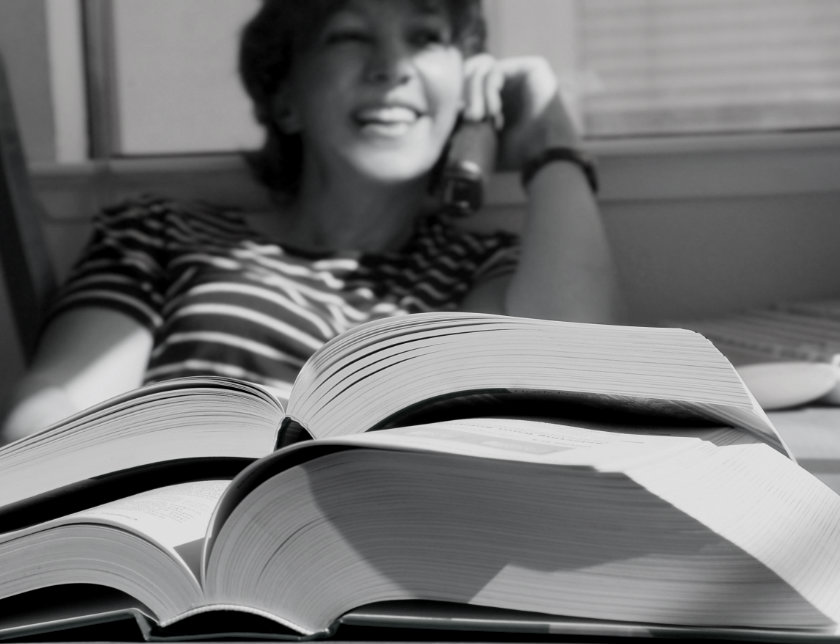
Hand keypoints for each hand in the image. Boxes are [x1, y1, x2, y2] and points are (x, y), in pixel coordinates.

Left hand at [462, 54, 580, 171]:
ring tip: (479, 117)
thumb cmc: (518, 154)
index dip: (460, 96)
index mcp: (501, 96)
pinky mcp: (533, 66)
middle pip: (474, 72)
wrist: (544, 155)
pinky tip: (495, 111)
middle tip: (470, 118)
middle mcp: (512, 82)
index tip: (458, 118)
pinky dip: (489, 90)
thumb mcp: (485, 138)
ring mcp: (522, 74)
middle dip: (466, 95)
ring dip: (476, 94)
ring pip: (483, 71)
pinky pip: (497, 70)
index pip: (471, 81)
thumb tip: (447, 115)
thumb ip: (468, 124)